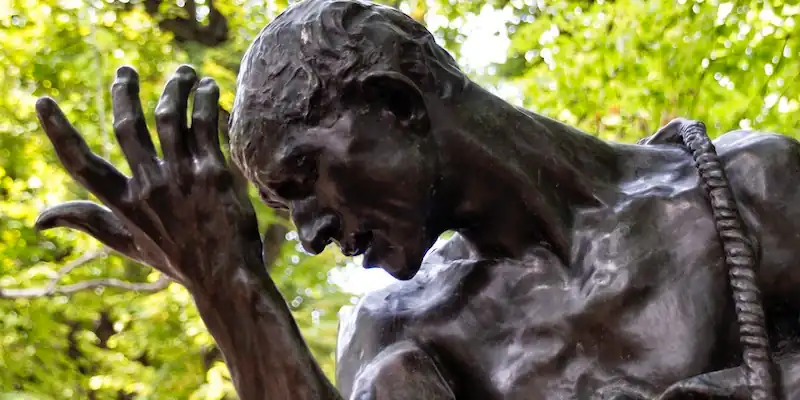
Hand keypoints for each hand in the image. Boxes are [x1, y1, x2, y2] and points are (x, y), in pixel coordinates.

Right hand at [34, 65, 260, 287]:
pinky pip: (204, 126)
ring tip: (184, 73)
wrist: (226, 278)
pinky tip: (208, 88)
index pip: (81, 164)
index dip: (58, 132)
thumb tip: (39, 220)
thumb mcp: (128, 245)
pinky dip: (205, 101)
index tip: (43, 103)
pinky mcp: (213, 173)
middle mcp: (148, 187)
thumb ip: (88, 222)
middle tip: (125, 72)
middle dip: (124, 93)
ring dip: (174, 88)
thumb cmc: (178, 261)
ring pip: (168, 117)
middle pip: (127, 126)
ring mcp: (181, 177)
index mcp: (123, 204)